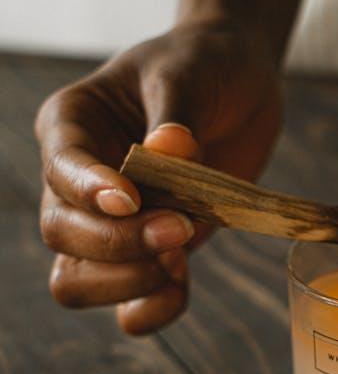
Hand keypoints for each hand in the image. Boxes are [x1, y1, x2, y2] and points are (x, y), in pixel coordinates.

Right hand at [35, 17, 281, 333]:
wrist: (240, 86)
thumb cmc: (204, 65)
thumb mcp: (190, 72)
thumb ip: (178, 114)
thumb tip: (168, 150)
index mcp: (72, 125)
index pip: (60, 169)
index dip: (88, 192)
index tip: (131, 199)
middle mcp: (78, 181)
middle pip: (62, 233)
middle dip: (119, 242)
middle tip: (180, 226)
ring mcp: (109, 224)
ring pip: (77, 279)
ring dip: (128, 280)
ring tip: (180, 257)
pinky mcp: (148, 253)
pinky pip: (127, 306)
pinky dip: (151, 308)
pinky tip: (182, 284)